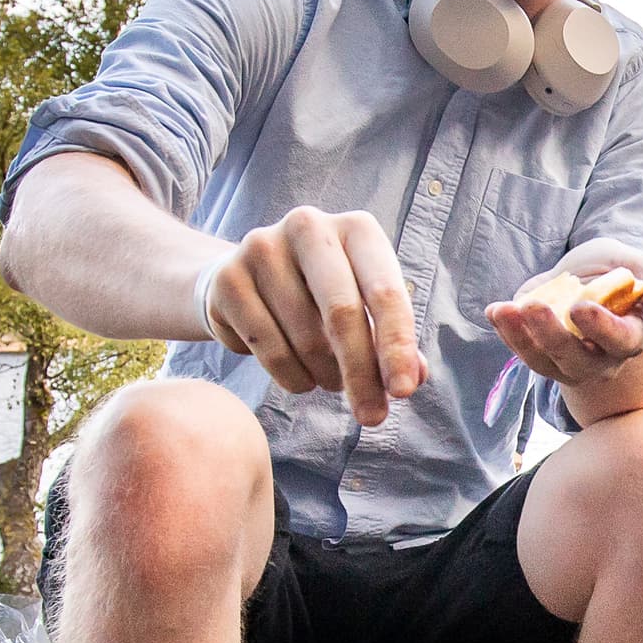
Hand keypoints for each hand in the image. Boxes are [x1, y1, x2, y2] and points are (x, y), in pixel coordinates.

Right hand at [196, 206, 425, 426]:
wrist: (243, 278)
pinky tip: (301, 376)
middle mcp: (308, 226)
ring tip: (331, 380)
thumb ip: (391, 339)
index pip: (385, 291)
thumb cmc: (320, 296)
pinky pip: (269, 349)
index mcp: (356, 228)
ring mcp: (262, 248)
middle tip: (372, 416)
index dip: (397, 345)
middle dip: (362, 374)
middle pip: (342, 313)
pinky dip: (293, 377)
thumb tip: (414, 377)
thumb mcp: (365, 306)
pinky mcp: (228, 279)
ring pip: (305, 338)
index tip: (404, 392)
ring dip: (327, 376)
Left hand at [488, 249, 642, 393]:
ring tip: (505, 310)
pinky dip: (506, 332)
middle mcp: (599, 359)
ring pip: (542, 361)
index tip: (581, 306)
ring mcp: (566, 361)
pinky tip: (496, 311)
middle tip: (534, 306)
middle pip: (575, 358)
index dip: (601, 328)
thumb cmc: (625, 277)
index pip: (619, 340)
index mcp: (629, 339)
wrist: (592, 278)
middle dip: (552, 335)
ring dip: (520, 337)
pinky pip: (522, 350)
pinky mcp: (539, 353)